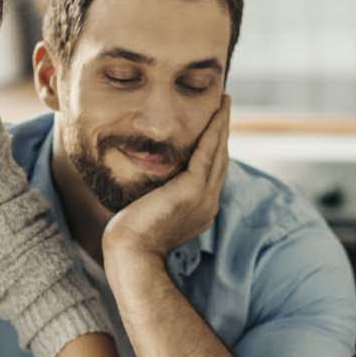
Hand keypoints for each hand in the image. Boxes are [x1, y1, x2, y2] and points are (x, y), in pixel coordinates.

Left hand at [102, 96, 229, 262]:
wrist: (131, 253)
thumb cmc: (131, 238)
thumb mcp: (150, 212)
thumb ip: (157, 197)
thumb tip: (147, 185)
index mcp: (200, 209)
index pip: (211, 172)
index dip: (215, 147)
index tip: (214, 126)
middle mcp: (208, 203)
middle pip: (220, 159)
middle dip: (223, 131)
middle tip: (225, 105)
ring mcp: (204, 197)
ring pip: (218, 152)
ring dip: (222, 125)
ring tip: (224, 102)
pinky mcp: (193, 190)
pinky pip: (207, 153)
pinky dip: (213, 131)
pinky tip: (216, 113)